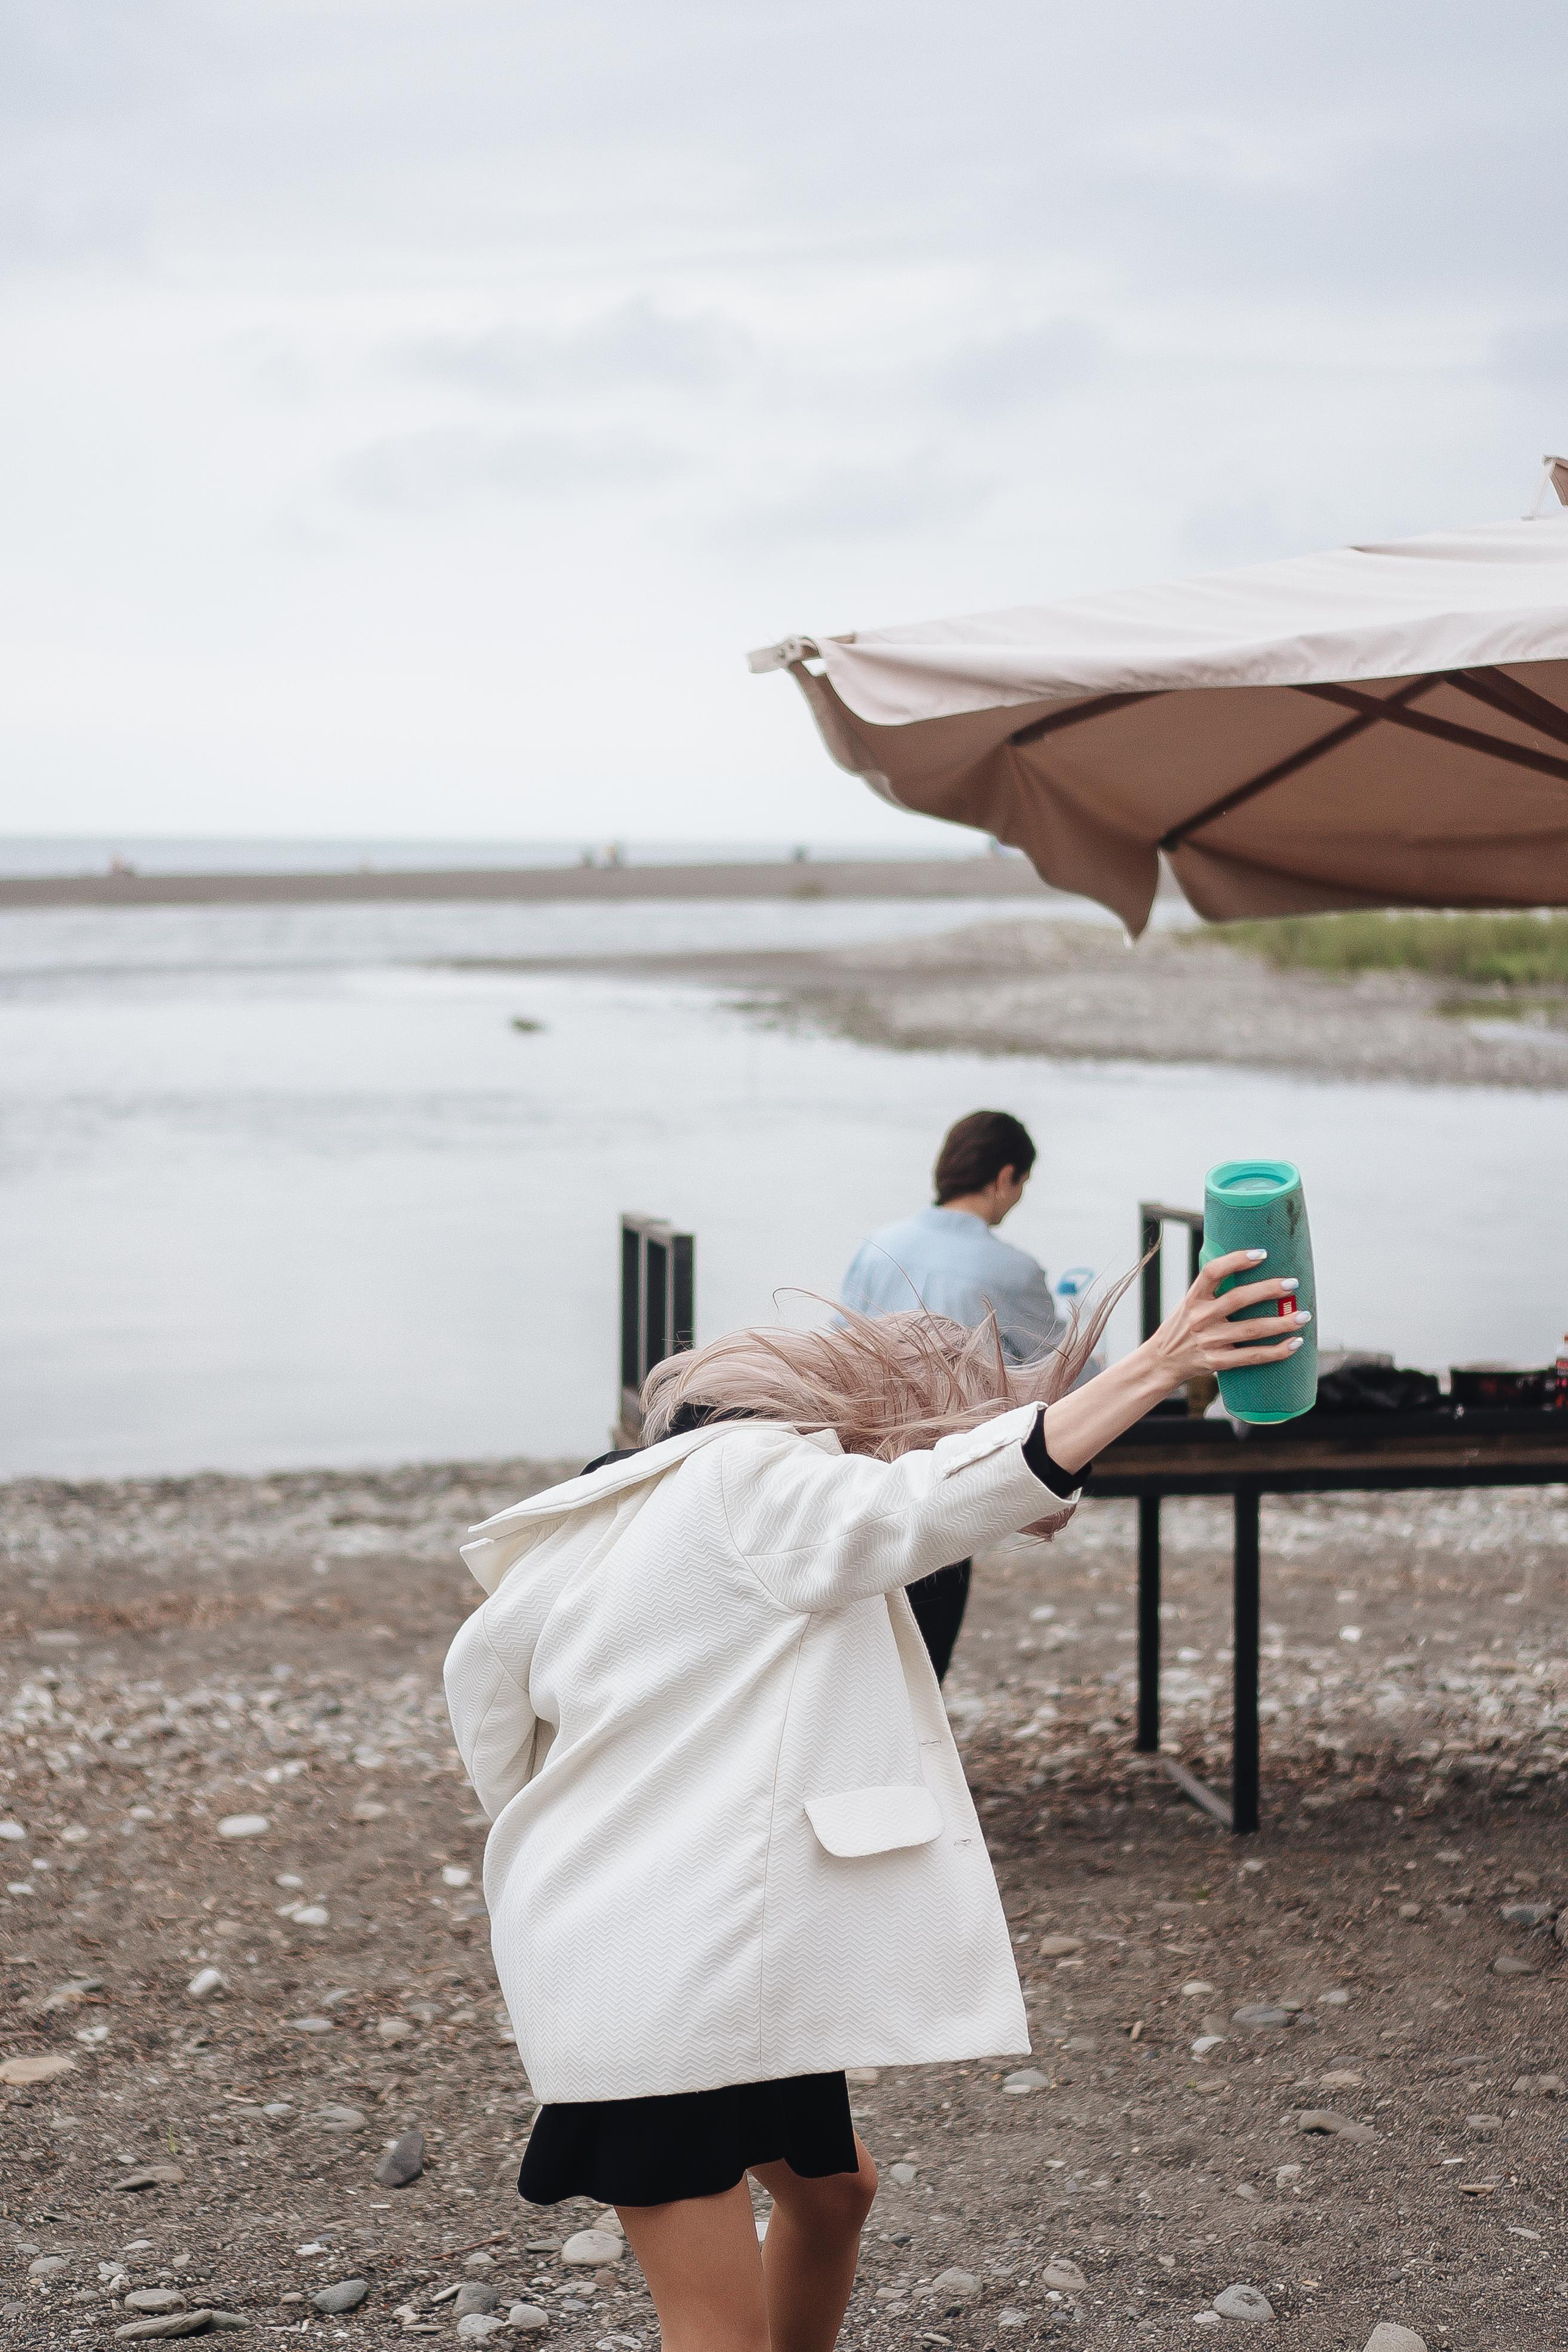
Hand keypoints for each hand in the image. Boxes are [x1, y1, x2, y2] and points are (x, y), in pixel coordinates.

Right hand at [1147, 1250, 1308, 1385]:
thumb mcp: (1190, 1303)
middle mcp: (1200, 1318)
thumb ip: (1214, 1289)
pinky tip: (1295, 1344)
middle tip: (1293, 1283)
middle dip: (1269, 1289)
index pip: (1213, 1272)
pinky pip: (1252, 1356)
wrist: (1162, 1361)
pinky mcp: (1218, 1362)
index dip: (1237, 1260)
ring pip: (1252, 1329)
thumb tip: (1250, 1265)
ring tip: (1303, 1315)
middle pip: (1239, 1299)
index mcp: (1193, 1298)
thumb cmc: (1184, 1326)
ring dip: (1282, 1322)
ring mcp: (1209, 1341)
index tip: (1262, 1253)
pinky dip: (1277, 1351)